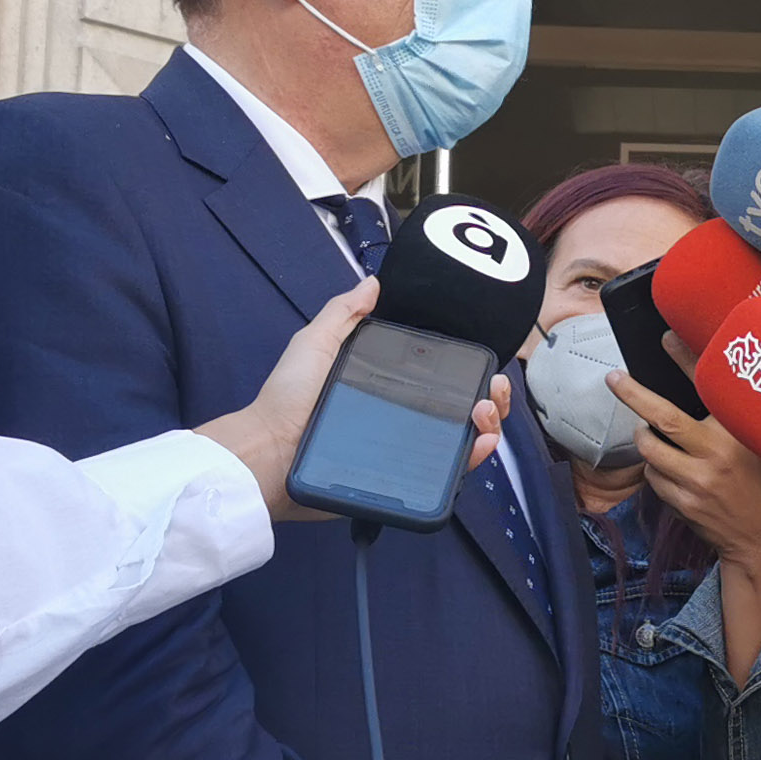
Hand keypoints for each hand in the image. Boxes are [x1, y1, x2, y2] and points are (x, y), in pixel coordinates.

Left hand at [197, 278, 511, 519]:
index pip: (440, 373)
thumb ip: (342, 313)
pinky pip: (445, 471)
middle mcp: (400, 415)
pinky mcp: (401, 478)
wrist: (270, 455)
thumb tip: (375, 281)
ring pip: (461, 438)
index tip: (484, 360)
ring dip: (487, 425)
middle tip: (490, 391)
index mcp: (386, 382)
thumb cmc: (288, 397)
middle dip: (489, 396)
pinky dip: (471, 459)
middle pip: (461, 406)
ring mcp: (403, 448)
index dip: (468, 366)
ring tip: (483, 416)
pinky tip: (480, 445)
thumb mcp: (314, 344)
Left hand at [611, 377, 760, 572]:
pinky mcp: (682, 505)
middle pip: (661, 418)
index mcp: (740, 432)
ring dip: (645, 439)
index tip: (665, 339)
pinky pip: (654, 479)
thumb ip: (743, 415)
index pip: (708, 387)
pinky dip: (657, 469)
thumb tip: (717, 375)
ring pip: (650, 451)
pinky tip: (671, 470)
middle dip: (632, 395)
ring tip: (652, 435)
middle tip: (614, 378)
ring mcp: (696, 483)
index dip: (684, 358)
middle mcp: (716, 455)